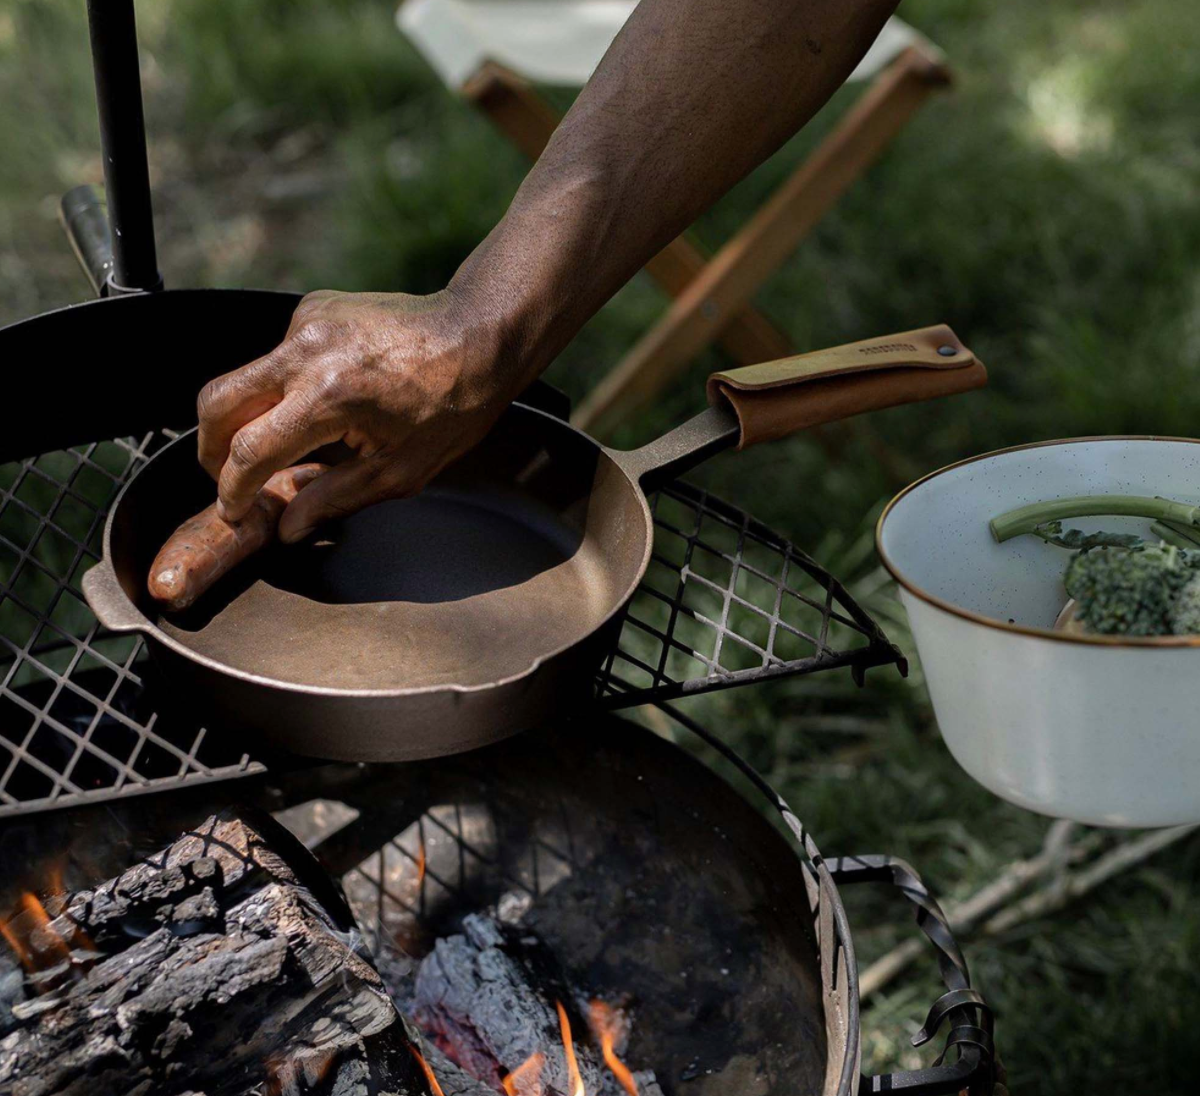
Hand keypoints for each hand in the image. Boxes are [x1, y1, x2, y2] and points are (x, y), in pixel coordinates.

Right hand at [196, 287, 521, 542]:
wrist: (479, 334)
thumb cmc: (454, 404)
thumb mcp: (400, 470)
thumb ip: (335, 499)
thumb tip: (287, 527)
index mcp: (329, 397)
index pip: (248, 451)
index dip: (231, 490)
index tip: (233, 510)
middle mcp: (307, 351)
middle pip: (217, 402)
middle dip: (210, 449)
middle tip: (226, 479)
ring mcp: (306, 322)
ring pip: (241, 376)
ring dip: (244, 416)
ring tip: (277, 447)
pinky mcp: (312, 308)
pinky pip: (274, 355)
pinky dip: (278, 386)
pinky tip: (314, 403)